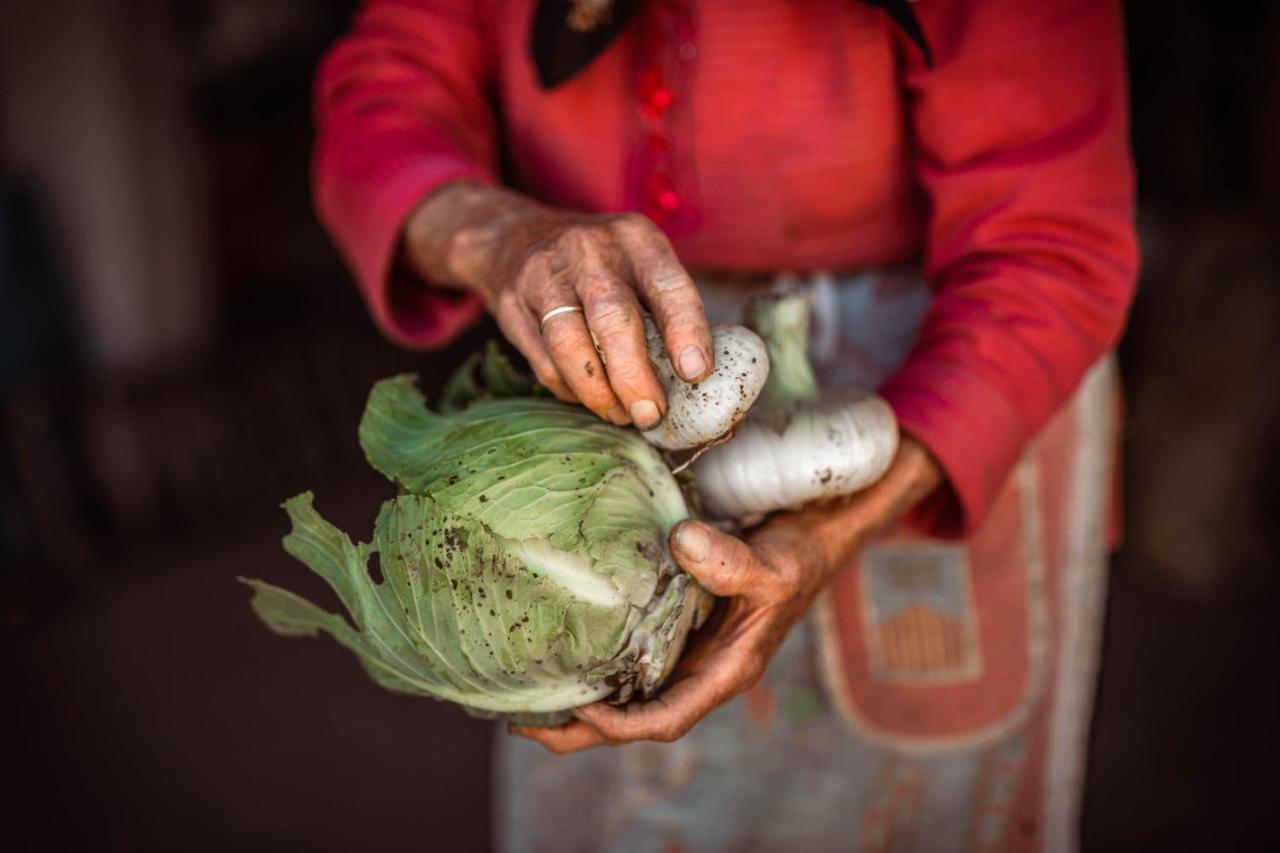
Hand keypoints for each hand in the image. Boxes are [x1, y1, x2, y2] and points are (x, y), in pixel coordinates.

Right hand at [403, 181, 712, 427]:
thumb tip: (696, 380)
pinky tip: (589, 399)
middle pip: (613, 319)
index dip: (686, 331)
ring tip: (622, 415)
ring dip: (599, 391)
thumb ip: (665, 309)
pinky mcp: (512, 304)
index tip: (696, 373)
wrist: (515, 236)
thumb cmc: (600, 265)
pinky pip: (543, 360)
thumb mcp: (638, 262)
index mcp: (636, 238)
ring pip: (570, 344)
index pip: (668, 286)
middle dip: (635, 377)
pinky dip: (570, 389)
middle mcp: (589, 251)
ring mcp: (544, 275)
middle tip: (652, 415)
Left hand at [511, 437, 942, 752]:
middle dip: (579, 730)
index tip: (578, 708)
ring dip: (579, 700)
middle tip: (520, 724)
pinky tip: (561, 648)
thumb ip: (732, 561)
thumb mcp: (772, 565)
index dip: (620, 724)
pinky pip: (628, 657)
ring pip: (626, 693)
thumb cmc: (796, 559)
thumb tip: (680, 542)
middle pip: (633, 719)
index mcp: (724, 674)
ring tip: (524, 696)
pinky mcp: (675, 627)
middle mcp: (699, 673)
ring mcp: (686, 653)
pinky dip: (595, 661)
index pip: (665, 719)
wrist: (807, 539)